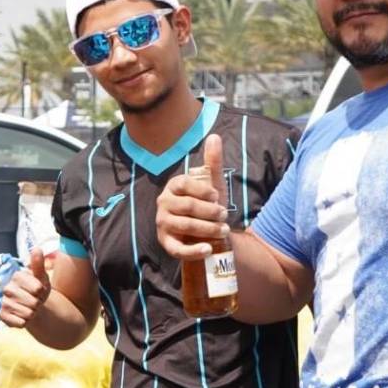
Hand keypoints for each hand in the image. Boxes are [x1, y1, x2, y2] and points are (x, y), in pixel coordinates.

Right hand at [0, 249, 50, 327]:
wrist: (32, 306)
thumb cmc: (38, 289)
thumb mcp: (42, 277)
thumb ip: (38, 264)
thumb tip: (37, 249)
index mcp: (17, 276)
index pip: (37, 289)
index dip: (42, 292)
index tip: (39, 291)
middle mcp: (7, 288)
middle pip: (33, 303)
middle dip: (38, 304)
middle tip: (34, 301)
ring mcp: (4, 302)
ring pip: (27, 314)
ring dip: (32, 314)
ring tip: (30, 308)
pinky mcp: (2, 316)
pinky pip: (20, 323)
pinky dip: (25, 322)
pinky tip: (22, 316)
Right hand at [155, 133, 229, 260]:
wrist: (206, 232)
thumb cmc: (208, 206)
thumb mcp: (212, 184)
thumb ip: (213, 161)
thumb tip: (214, 136)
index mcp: (173, 186)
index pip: (185, 184)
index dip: (202, 190)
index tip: (216, 196)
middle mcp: (164, 203)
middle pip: (188, 206)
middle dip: (210, 212)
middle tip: (225, 215)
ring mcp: (163, 224)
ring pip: (185, 226)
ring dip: (207, 229)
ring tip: (223, 230)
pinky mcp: (166, 243)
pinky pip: (178, 249)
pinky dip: (194, 250)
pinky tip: (208, 249)